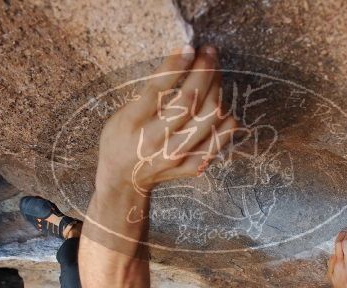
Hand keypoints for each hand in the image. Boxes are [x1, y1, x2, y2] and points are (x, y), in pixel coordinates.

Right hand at [96, 44, 238, 192]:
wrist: (123, 180)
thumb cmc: (121, 139)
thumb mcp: (122, 113)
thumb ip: (147, 94)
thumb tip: (180, 63)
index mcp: (133, 123)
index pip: (157, 89)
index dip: (176, 65)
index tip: (189, 47)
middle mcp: (155, 140)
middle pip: (188, 101)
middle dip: (204, 71)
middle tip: (209, 53)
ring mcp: (175, 156)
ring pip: (207, 117)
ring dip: (217, 89)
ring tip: (215, 73)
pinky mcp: (190, 166)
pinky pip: (217, 140)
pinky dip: (225, 120)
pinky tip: (222, 105)